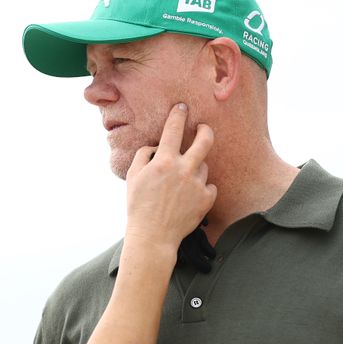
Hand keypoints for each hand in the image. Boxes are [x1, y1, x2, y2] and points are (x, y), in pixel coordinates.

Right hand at [124, 103, 215, 250]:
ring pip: (203, 166)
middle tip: (203, 128)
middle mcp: (184, 169)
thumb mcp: (133, 177)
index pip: (173, 128)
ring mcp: (197, 184)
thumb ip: (143, 155)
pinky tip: (190, 197)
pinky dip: (202, 188)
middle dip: (205, 129)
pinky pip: (209, 186)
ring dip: (196, 168)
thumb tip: (155, 145)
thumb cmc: (139, 206)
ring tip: (183, 182)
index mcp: (164, 161)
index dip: (178, 114)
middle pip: (205, 140)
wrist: (153, 236)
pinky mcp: (206, 199)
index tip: (182, 107)